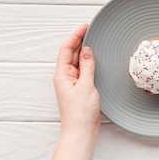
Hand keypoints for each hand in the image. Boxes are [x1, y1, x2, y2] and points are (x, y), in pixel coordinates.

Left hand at [54, 23, 100, 137]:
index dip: (76, 36)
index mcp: (62, 74)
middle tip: (92, 30)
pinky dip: (90, 62)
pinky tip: (96, 60)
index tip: (85, 27)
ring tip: (95, 41)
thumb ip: (87, 66)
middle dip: (81, 41)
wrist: (81, 132)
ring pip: (78, 62)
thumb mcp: (86, 85)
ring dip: (85, 51)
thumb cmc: (80, 113)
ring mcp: (73, 83)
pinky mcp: (81, 89)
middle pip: (72, 53)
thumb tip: (86, 49)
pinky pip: (84, 71)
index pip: (67, 49)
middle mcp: (66, 77)